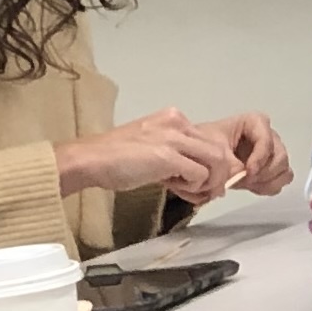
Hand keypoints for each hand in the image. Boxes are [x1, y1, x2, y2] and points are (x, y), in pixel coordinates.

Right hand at [57, 109, 241, 202]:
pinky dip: (193, 187)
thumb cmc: (116, 159)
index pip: (211, 140)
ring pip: (217, 161)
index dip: (213, 165)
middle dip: (218, 176)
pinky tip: (174, 188)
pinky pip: (200, 175)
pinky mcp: (168, 156)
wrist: (91, 160)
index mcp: (174, 118)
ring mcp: (173, 138)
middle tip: (204, 192)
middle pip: (220, 150)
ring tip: (187, 190)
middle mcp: (178, 122)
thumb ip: (178, 156)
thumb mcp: (153, 149)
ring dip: (207, 182)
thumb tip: (202, 176)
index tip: (203, 182)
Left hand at [199, 111, 293, 196]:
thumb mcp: (214, 151)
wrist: (204, 156)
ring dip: (267, 181)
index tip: (247, 171)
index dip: (260, 157)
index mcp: (256, 122)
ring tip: (247, 183)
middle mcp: (269, 135)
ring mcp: (273, 152)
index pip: (267, 139)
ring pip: (284, 170)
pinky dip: (269, 186)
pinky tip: (252, 186)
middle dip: (264, 172)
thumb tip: (242, 175)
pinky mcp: (272, 168)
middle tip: (245, 180)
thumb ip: (230, 164)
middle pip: (280, 156)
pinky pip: (282, 179)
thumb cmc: (208, 145)